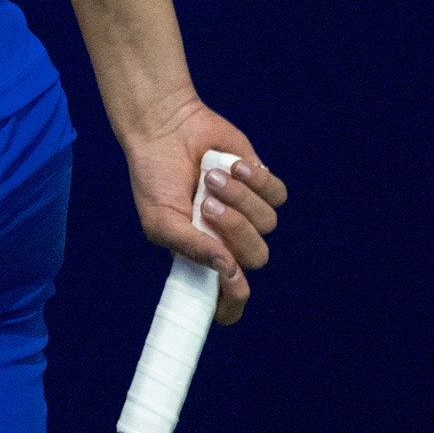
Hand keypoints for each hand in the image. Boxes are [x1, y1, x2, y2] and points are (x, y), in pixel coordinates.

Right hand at [119, 98, 287, 323]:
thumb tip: (228, 268)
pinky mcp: (261, 183)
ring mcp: (248, 212)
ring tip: (211, 177)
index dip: (234, 302)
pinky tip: (232, 165)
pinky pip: (277, 195)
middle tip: (207, 204)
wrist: (166, 130)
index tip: (231, 283)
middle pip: (257, 257)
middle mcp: (230, 240)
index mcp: (204, 257)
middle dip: (234, 229)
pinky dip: (256, 180)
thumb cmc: (155, 178)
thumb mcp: (160, 219)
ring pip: (268, 223)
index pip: (229, 298)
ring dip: (239, 197)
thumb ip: (190, 247)